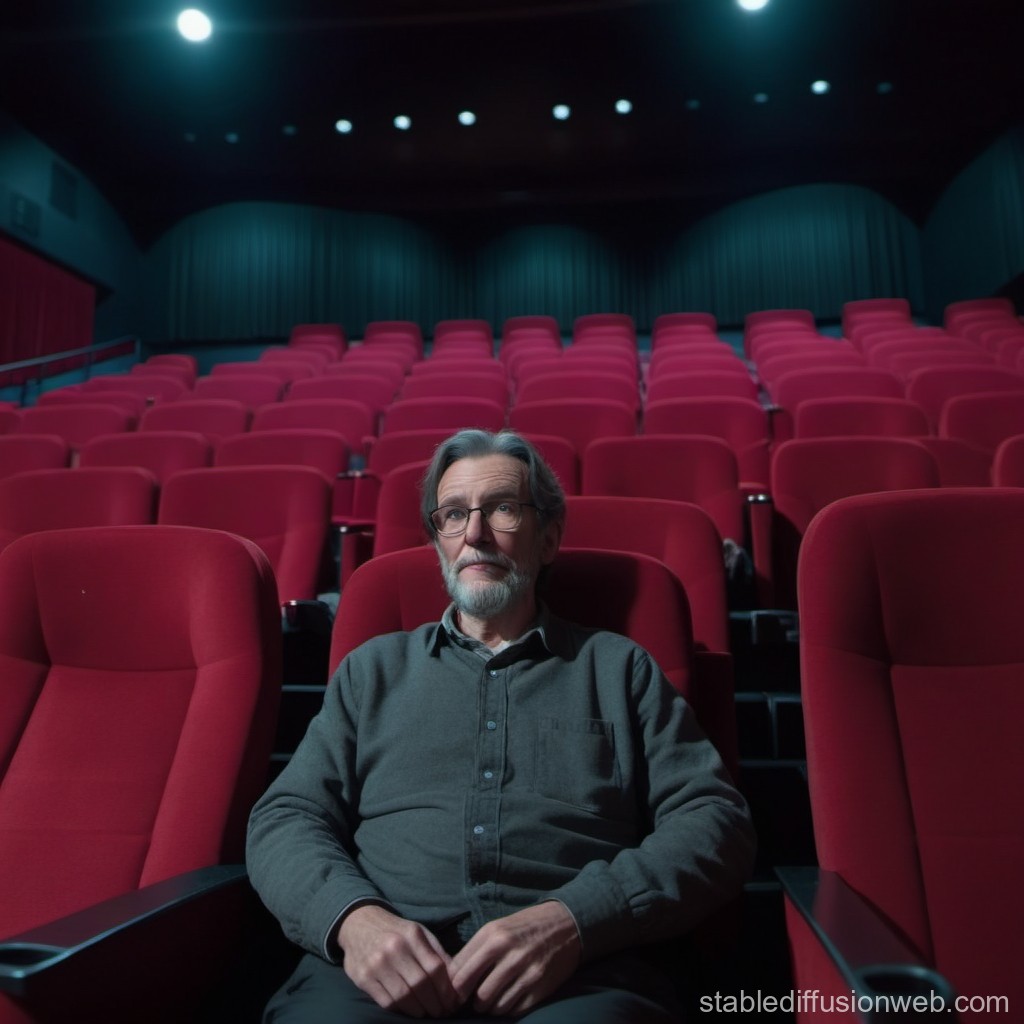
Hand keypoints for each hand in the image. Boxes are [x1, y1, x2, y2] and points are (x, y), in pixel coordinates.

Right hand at [337, 904, 459, 1017]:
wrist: (358, 923)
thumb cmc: (395, 931)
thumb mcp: (418, 932)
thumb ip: (437, 952)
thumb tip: (456, 977)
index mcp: (412, 935)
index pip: (435, 968)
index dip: (446, 989)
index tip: (452, 1001)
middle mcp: (394, 949)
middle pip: (420, 984)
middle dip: (434, 1003)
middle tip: (441, 1012)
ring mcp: (376, 964)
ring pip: (403, 996)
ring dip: (418, 1010)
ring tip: (426, 1013)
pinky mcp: (363, 978)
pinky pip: (386, 1001)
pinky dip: (401, 1009)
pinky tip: (409, 1009)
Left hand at [449, 901, 580, 1016]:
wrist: (566, 924)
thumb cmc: (526, 925)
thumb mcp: (498, 927)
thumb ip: (476, 949)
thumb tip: (454, 976)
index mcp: (494, 935)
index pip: (461, 971)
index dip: (454, 986)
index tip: (455, 991)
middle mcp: (510, 953)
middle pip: (478, 993)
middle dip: (471, 1001)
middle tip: (472, 1000)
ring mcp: (528, 972)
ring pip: (495, 1006)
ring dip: (488, 1008)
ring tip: (489, 1001)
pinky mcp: (541, 987)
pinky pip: (515, 1010)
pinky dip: (507, 1009)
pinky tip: (507, 1000)